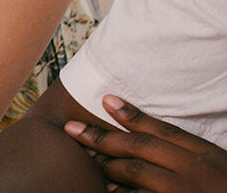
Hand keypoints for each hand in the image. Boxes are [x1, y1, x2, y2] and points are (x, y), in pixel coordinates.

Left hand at [65, 94, 226, 192]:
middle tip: (72, 128)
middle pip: (141, 147)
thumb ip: (187, 151)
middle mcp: (191, 171)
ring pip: (136, 173)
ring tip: (82, 154)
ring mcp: (181, 192)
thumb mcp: (217, 163)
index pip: (164, 130)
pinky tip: (104, 189)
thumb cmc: (226, 184)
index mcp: (204, 154)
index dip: (133, 115)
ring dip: (106, 164)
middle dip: (103, 137)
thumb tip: (147, 137)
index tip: (105, 99)